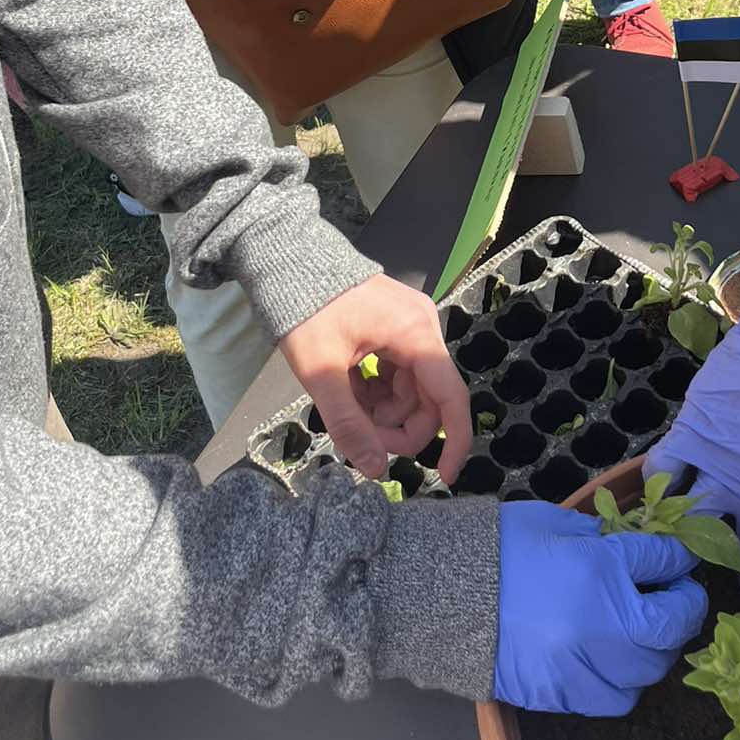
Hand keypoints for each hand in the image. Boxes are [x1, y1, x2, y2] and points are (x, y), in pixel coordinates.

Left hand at [278, 275, 472, 485]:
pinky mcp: (392, 325)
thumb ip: (349, 424)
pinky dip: (376, 391)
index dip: (452, 441)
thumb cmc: (305, 312)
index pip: (451, 397)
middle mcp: (422, 327)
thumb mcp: (321, 373)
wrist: (287, 261)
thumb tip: (375, 470)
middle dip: (398, 427)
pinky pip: (396, 371)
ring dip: (383, 411)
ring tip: (346, 410)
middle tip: (361, 442)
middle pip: (427, 397)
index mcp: (415, 334)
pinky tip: (348, 392)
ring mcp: (408, 324)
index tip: (443, 477)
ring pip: (409, 388)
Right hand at [493, 503, 708, 713]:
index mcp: (600, 568)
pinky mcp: (562, 696)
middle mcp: (601, 622)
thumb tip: (637, 549)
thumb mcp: (555, 523)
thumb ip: (602, 538)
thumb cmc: (498, 548)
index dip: (680, 559)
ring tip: (642, 635)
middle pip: (671, 627)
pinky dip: (620, 681)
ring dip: (653, 651)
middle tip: (676, 598)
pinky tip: (609, 661)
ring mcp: (582, 665)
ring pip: (648, 672)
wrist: (439, 593)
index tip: (683, 559)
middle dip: (682, 610)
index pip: (665, 563)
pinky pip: (612, 698)